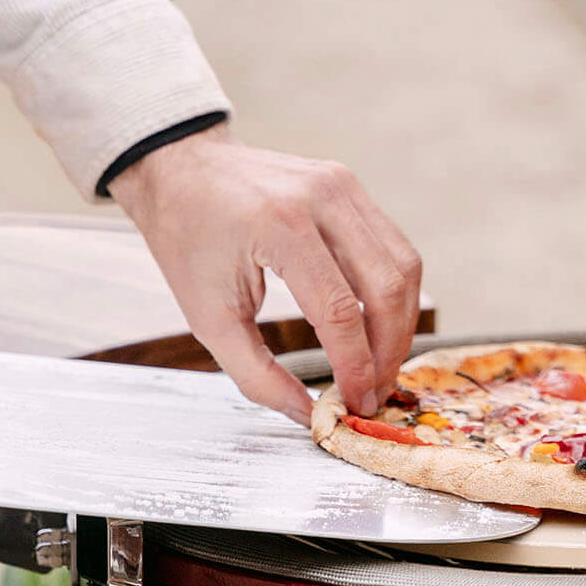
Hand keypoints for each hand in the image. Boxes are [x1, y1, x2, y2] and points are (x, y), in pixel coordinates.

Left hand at [111, 129, 422, 424]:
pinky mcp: (350, 185)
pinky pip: (392, 244)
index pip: (340, 309)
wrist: (181, 171)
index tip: (355, 403)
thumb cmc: (188, 239)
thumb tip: (306, 414)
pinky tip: (377, 322)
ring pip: (404, 264)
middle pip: (387, 286)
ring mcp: (342, 185)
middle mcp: (322, 197)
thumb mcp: (208, 316)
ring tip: (380, 363)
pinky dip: (394, 290)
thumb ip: (257, 374)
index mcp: (279, 225)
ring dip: (401, 322)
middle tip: (374, 391)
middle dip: (388, 349)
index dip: (356, 364)